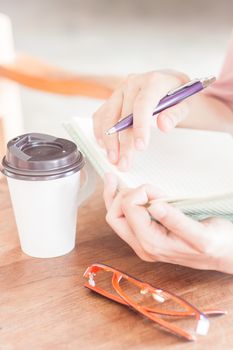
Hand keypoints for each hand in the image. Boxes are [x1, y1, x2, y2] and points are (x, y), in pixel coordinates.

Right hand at [93, 70, 188, 170]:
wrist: (170, 84)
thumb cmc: (178, 95)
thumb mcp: (186, 104)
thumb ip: (176, 114)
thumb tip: (164, 125)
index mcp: (153, 81)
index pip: (143, 105)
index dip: (140, 127)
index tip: (140, 147)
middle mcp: (133, 83)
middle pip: (123, 116)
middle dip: (123, 143)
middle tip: (124, 162)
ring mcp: (120, 90)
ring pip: (108, 116)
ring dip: (109, 140)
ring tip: (113, 158)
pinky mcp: (113, 98)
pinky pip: (101, 114)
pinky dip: (100, 131)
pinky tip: (103, 145)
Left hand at [103, 173, 232, 273]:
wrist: (223, 254)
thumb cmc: (215, 244)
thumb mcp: (200, 233)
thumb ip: (176, 221)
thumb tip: (153, 206)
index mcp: (153, 244)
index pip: (129, 210)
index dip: (140, 193)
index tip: (159, 191)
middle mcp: (143, 246)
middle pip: (114, 216)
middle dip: (118, 195)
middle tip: (133, 182)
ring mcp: (143, 243)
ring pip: (116, 218)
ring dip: (116, 198)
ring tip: (116, 180)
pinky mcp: (146, 237)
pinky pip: (125, 220)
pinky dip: (121, 203)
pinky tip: (124, 191)